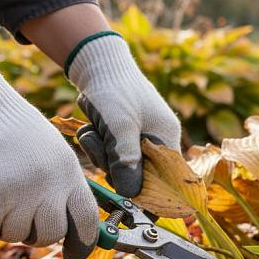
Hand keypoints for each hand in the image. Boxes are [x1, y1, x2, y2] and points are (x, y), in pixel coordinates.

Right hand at [0, 54, 98, 258]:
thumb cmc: (10, 128)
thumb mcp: (52, 153)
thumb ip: (61, 188)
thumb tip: (67, 228)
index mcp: (69, 173)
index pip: (86, 221)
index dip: (82, 244)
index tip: (73, 256)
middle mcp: (49, 186)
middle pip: (49, 235)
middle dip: (33, 232)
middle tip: (16, 213)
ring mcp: (19, 194)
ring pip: (14, 235)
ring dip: (1, 221)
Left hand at [66, 32, 181, 197]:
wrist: (96, 64)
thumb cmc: (114, 90)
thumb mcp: (120, 127)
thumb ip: (126, 162)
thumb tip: (131, 195)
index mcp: (166, 140)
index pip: (166, 179)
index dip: (149, 190)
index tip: (127, 192)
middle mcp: (156, 143)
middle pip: (138, 177)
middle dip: (115, 166)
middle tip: (103, 146)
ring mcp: (138, 140)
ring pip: (118, 167)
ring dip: (100, 153)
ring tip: (95, 131)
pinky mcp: (121, 138)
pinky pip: (107, 155)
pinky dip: (96, 144)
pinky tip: (92, 127)